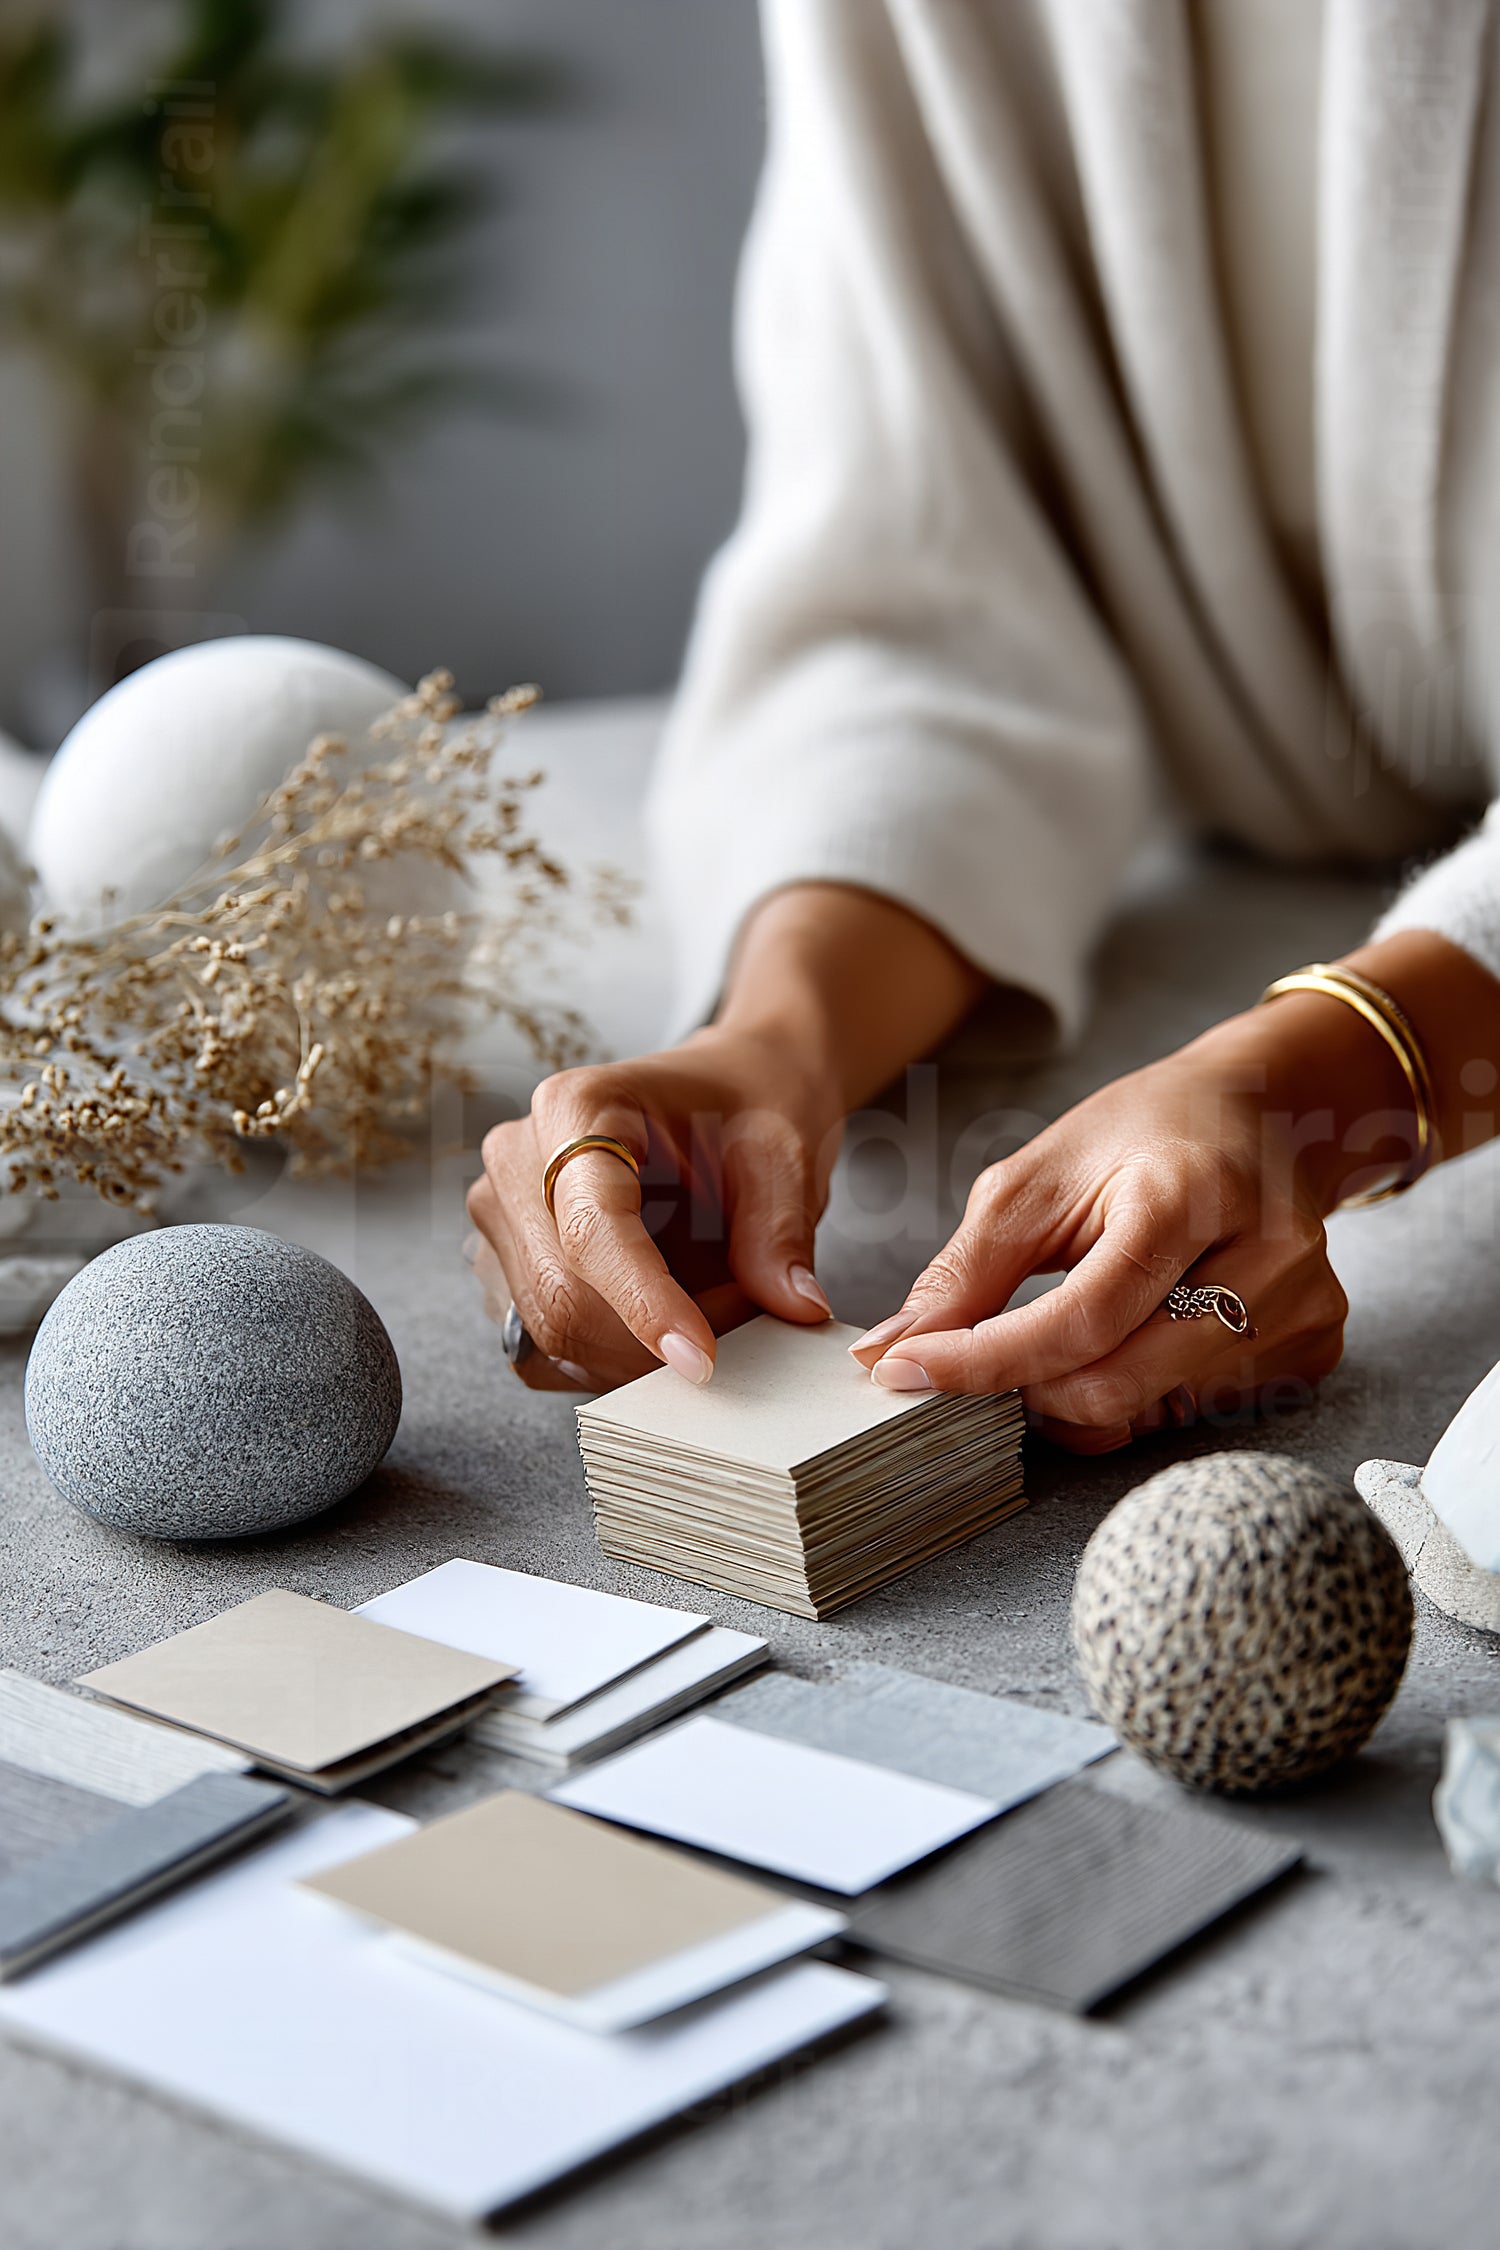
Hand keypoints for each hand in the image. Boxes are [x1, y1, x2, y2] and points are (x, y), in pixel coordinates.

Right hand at [465, 1025, 840, 1390]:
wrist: (731, 1093)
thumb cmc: (746, 1106)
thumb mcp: (782, 1153)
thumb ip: (779, 1230)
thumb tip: (794, 1308)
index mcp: (577, 1108)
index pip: (592, 1227)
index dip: (644, 1303)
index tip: (701, 1359)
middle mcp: (520, 1158)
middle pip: (563, 1295)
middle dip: (656, 1340)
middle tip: (744, 1323)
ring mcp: (504, 1214)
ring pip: (553, 1331)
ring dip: (640, 1353)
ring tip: (711, 1311)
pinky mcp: (509, 1264)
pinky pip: (544, 1347)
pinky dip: (611, 1359)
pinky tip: (662, 1324)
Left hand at [850, 1014, 1372, 1450]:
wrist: (1265, 1111)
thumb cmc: (1145, 1135)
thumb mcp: (1038, 1177)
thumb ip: (966, 1271)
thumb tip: (892, 1351)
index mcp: (1188, 1193)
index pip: (1081, 1320)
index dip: (986, 1361)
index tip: (907, 1371)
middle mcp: (1266, 1256)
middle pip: (1120, 1384)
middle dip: (1027, 1391)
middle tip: (979, 1366)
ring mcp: (1304, 1308)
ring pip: (1155, 1412)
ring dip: (1082, 1397)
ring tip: (1066, 1334)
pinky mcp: (1316, 1347)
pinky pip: (1199, 1412)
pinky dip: (1143, 1395)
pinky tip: (1137, 1337)